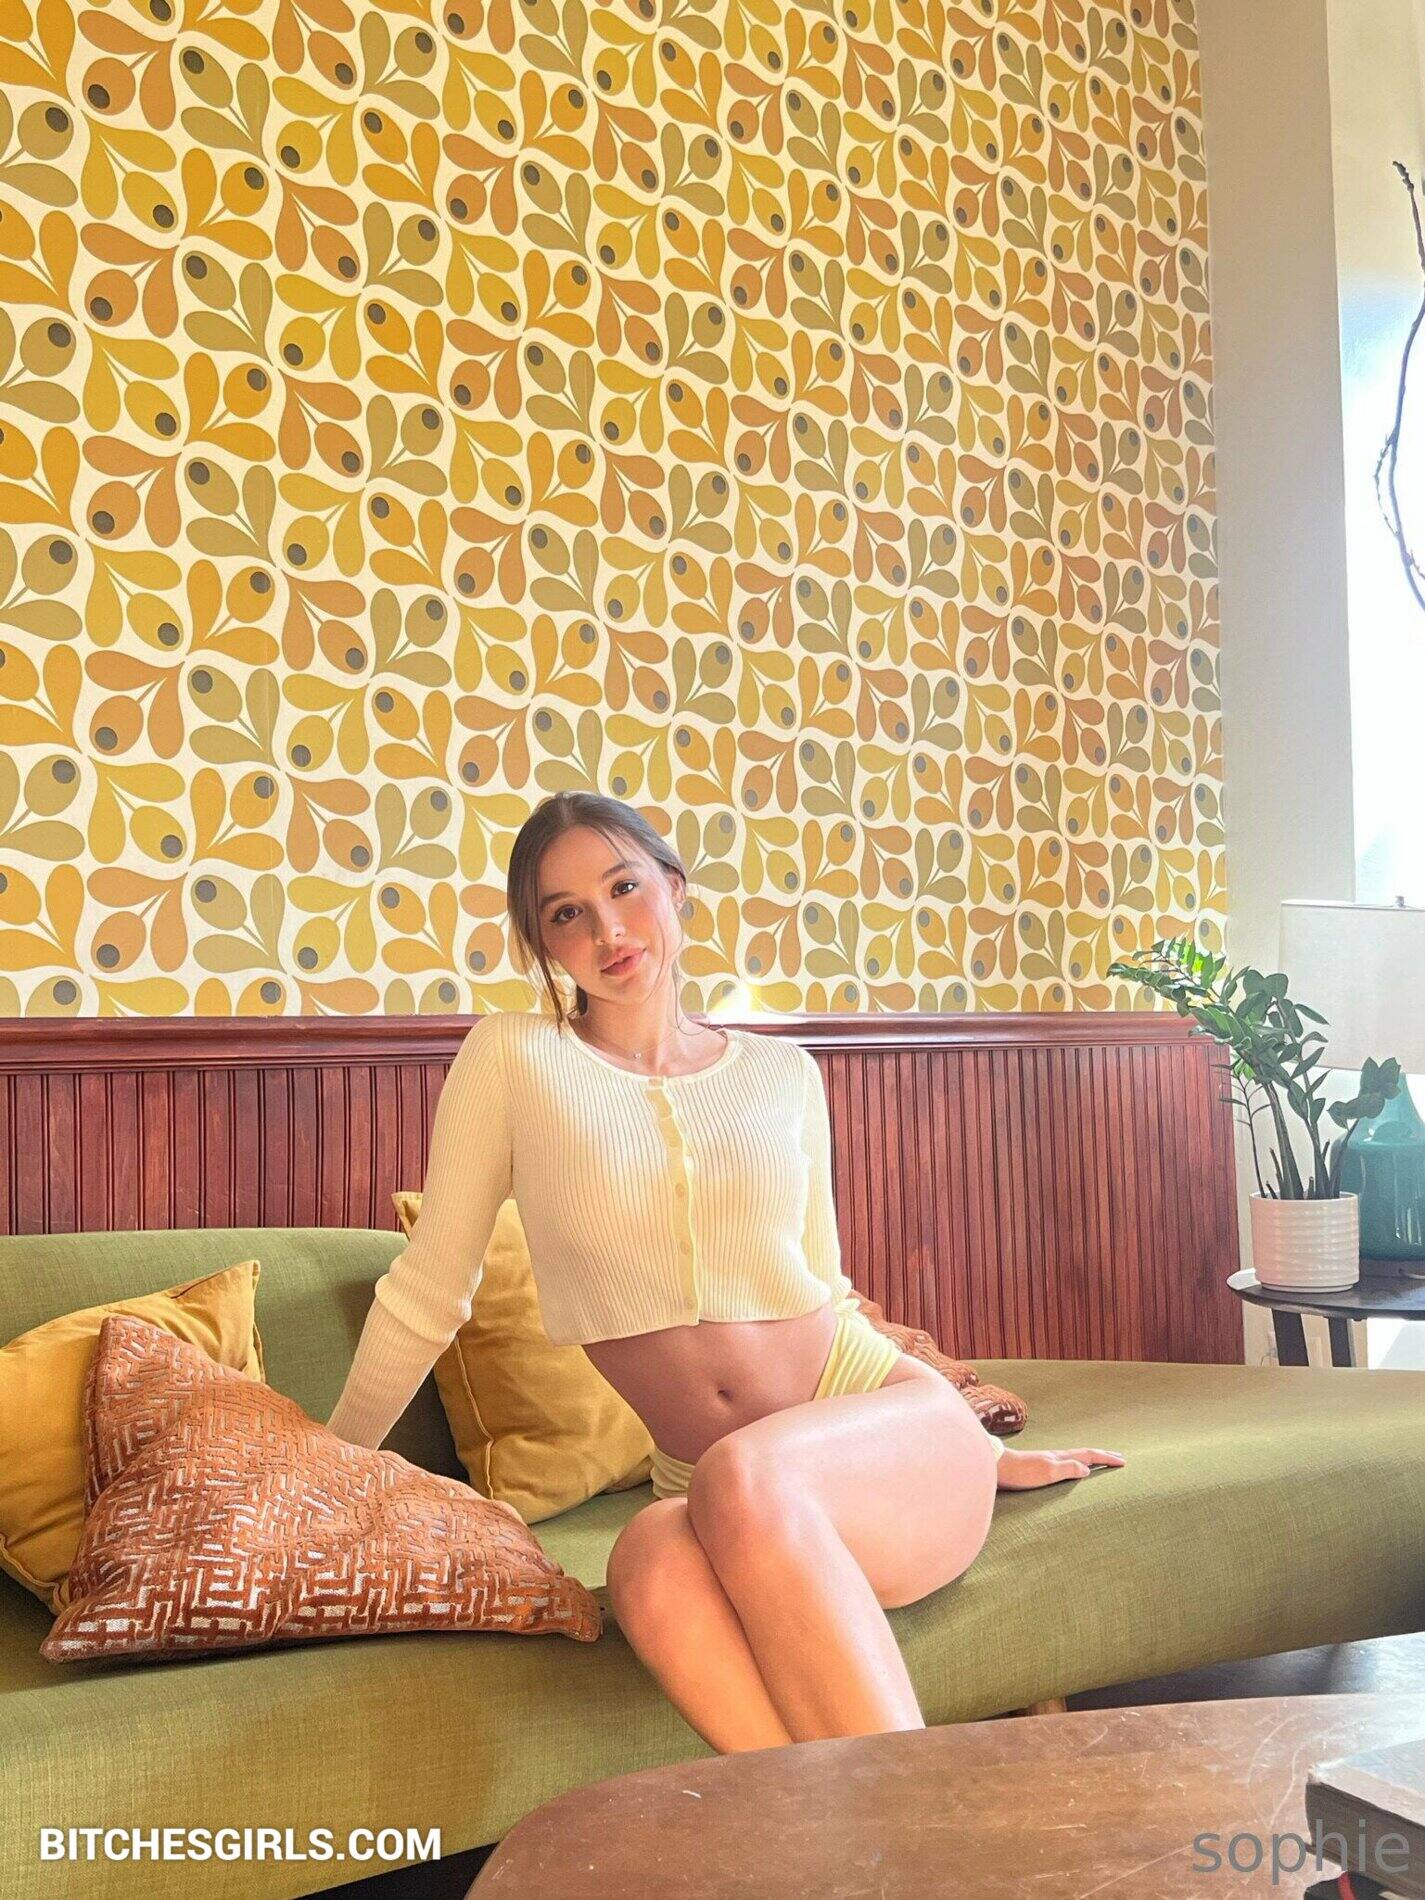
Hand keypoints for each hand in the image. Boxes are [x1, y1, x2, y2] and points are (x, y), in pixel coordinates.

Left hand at [994, 1446, 1125, 1490]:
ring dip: (1091, 1459)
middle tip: (1118, 1457)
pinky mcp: (1040, 1468)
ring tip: (1100, 1462)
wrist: (996, 1467)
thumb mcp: (1048, 1472)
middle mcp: (1056, 1457)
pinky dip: (1077, 1465)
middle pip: (1085, 1454)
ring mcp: (1048, 1461)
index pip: (1089, 1456)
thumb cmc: (1021, 1472)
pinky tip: (1072, 1470)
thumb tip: (1088, 1469)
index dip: (1106, 1458)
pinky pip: (1066, 1465)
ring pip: (1076, 1458)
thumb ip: (1068, 1469)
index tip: (1123, 1461)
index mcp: (1061, 1458)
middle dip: (1103, 1455)